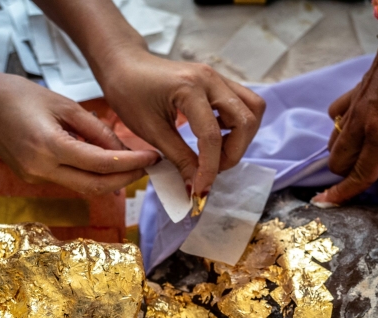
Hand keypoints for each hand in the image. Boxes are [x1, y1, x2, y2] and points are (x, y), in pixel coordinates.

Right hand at [0, 68, 158, 194]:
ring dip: (111, 180)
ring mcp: (35, 178)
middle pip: (95, 186)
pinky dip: (91, 175)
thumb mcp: (64, 104)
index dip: (131, 163)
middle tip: (147, 166)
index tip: (152, 157)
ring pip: (84, 188)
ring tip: (132, 164)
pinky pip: (70, 182)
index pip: (100, 164)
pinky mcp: (33, 180)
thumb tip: (124, 150)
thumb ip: (96, 130)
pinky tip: (105, 164)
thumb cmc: (19, 96)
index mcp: (48, 146)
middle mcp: (41, 169)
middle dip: (125, 179)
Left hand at [98, 48, 265, 197]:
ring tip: (217, 154)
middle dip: (233, 153)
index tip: (201, 191)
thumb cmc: (129, 94)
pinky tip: (215, 136)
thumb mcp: (150, 131)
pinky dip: (237, 125)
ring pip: (253, 108)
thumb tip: (195, 187)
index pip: (212, 136)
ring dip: (241, 138)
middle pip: (246, 120)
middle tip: (212, 170)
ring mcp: (217, 77)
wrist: (124, 65)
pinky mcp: (218, 81)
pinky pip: (243, 103)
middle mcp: (210, 79)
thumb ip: (178, 158)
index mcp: (189, 88)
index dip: (210, 168)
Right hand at [312, 10, 377, 204]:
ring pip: (334, 144)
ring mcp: (351, 108)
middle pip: (339, 162)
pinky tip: (362, 126)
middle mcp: (360, 123)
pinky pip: (336, 120)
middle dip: (350, 174)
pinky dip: (343, 130)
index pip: (359, 172)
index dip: (345, 193)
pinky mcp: (352, 95)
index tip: (329, 204)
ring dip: (347, 155)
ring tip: (373, 150)